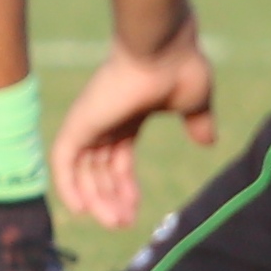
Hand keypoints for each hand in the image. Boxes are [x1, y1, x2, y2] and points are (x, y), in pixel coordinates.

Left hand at [53, 25, 214, 227]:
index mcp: (129, 114)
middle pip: (99, 168)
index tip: (134, 211)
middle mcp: (106, 118)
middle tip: (121, 224)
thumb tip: (207, 141)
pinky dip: (67, 185)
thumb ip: (197, 123)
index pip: (118, 158)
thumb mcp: (194, 103)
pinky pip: (63, 160)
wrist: (164, 47)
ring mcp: (91, 119)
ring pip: (82, 169)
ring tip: (112, 223)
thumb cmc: (180, 67)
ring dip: (94, 198)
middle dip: (109, 197)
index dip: (124, 186)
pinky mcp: (80, 121)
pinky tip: (81, 209)